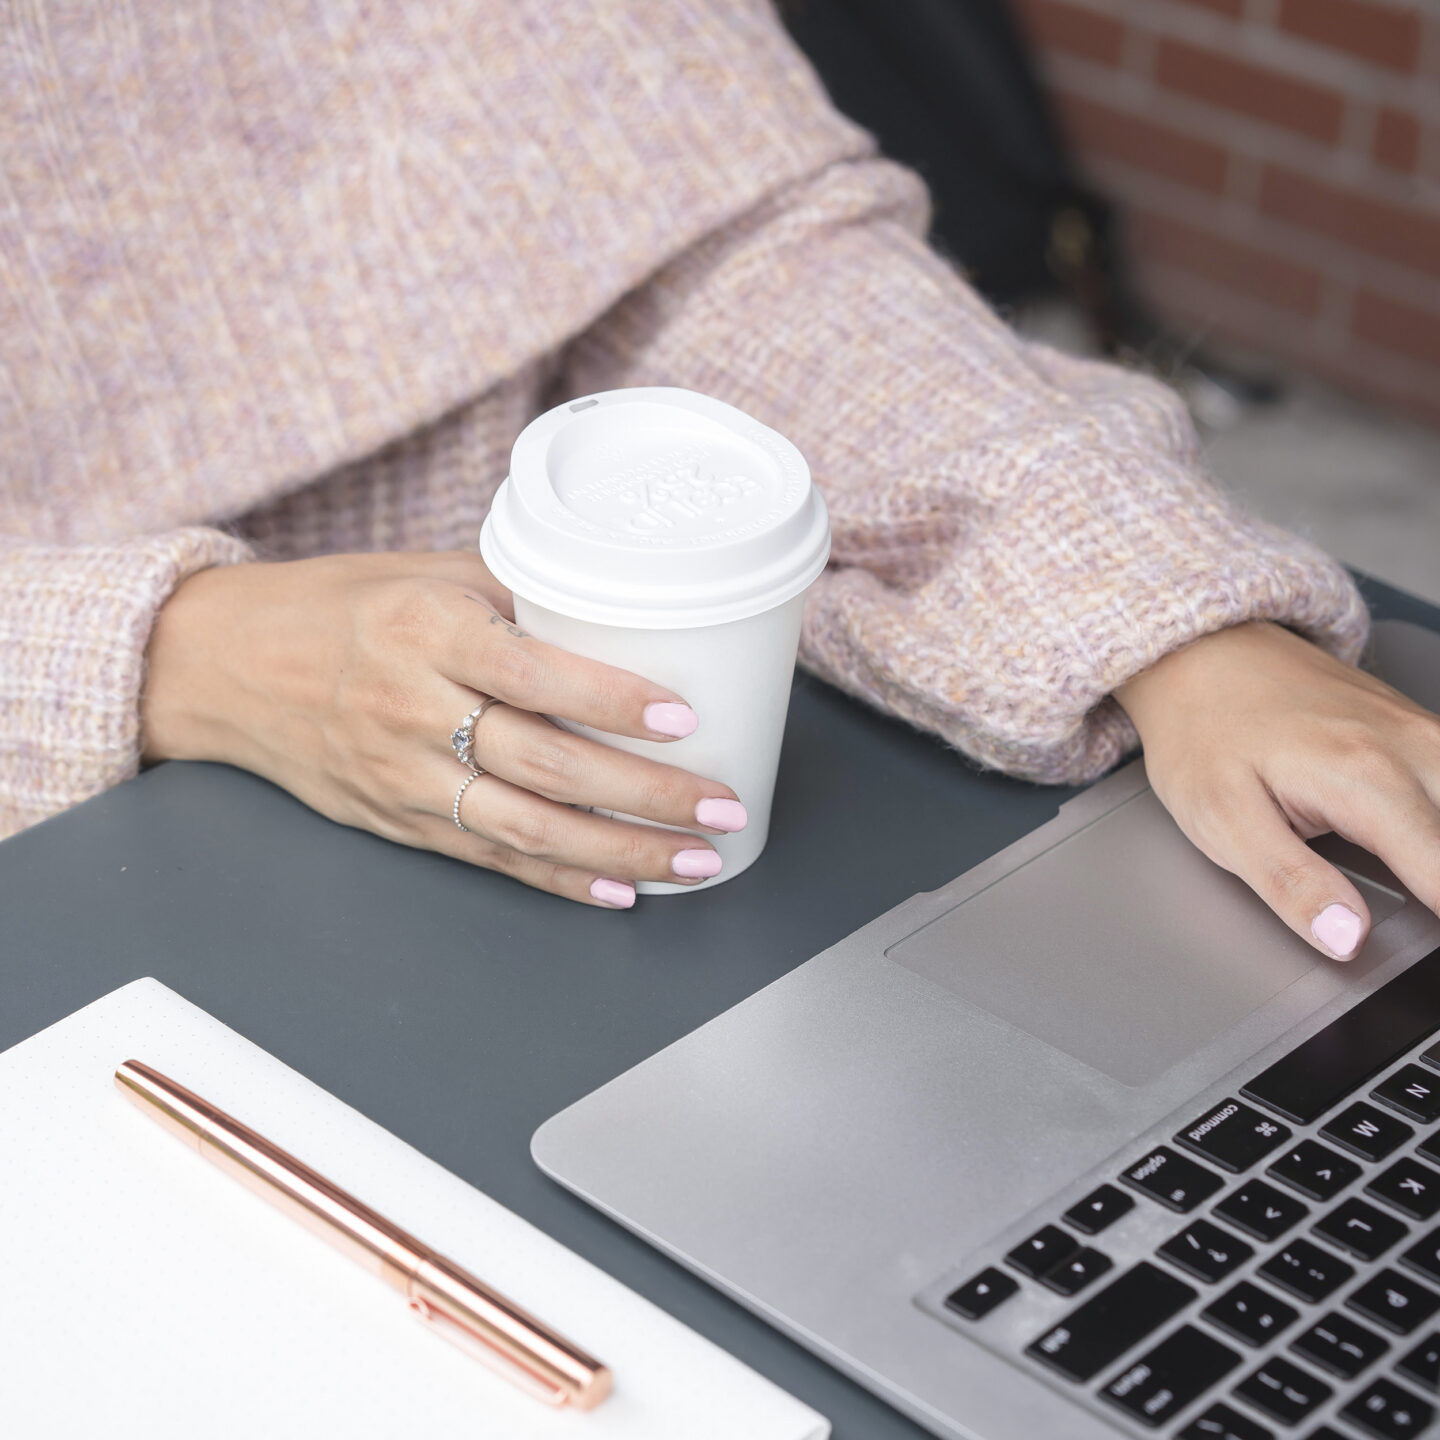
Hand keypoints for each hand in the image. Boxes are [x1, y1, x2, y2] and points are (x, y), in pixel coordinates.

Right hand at [141, 552, 746, 907]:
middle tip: (720, 805)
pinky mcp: (399, 821)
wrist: (228, 668)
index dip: (611, 699)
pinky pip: (491, 857)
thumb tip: (624, 608)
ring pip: (528, 826)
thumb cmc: (338, 607)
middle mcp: (413, 708)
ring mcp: (403, 776)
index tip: (682, 717)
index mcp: (426, 630)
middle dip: (645, 792)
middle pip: (545, 764)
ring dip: (620, 851)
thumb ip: (517, 595)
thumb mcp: (425, 574)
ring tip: (693, 860)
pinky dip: (558, 879)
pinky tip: (618, 889)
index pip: (533, 671)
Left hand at [1114, 622, 1439, 959]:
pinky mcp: (1427, 734)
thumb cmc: (1204, 730)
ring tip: (1420, 892)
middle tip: (1419, 927)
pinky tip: (1424, 854)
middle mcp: (1416, 749)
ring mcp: (1429, 736)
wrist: (1199, 656)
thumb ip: (1290, 885)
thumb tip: (1347, 940)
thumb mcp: (1220, 818)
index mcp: (1368, 778)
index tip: (1426, 961)